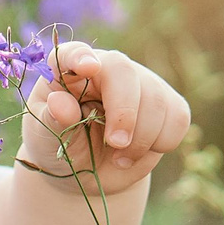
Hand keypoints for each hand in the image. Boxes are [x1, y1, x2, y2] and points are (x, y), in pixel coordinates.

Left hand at [19, 41, 190, 195]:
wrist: (88, 170)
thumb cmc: (59, 147)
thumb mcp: (45, 139)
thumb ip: (51, 121)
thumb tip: (59, 103)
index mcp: (68, 71)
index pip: (73, 53)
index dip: (81, 57)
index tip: (88, 68)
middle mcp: (107, 69)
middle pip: (125, 73)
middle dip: (124, 113)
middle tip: (116, 145)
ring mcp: (141, 82)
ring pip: (156, 100)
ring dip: (141, 139)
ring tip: (119, 158)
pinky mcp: (167, 103)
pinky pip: (177, 117)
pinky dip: (163, 142)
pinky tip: (140, 153)